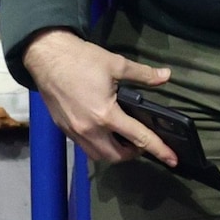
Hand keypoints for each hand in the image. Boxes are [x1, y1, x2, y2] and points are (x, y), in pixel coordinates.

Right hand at [21, 29, 174, 166]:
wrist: (47, 59)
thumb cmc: (81, 60)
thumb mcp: (117, 64)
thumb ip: (143, 75)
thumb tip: (165, 76)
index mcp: (106, 114)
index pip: (139, 138)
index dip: (158, 149)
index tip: (172, 160)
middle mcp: (89, 129)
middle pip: (116, 156)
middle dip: (132, 154)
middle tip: (142, 142)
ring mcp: (74, 131)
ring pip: (98, 155)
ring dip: (114, 153)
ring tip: (123, 140)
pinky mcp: (64, 129)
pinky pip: (85, 147)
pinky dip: (98, 145)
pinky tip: (103, 132)